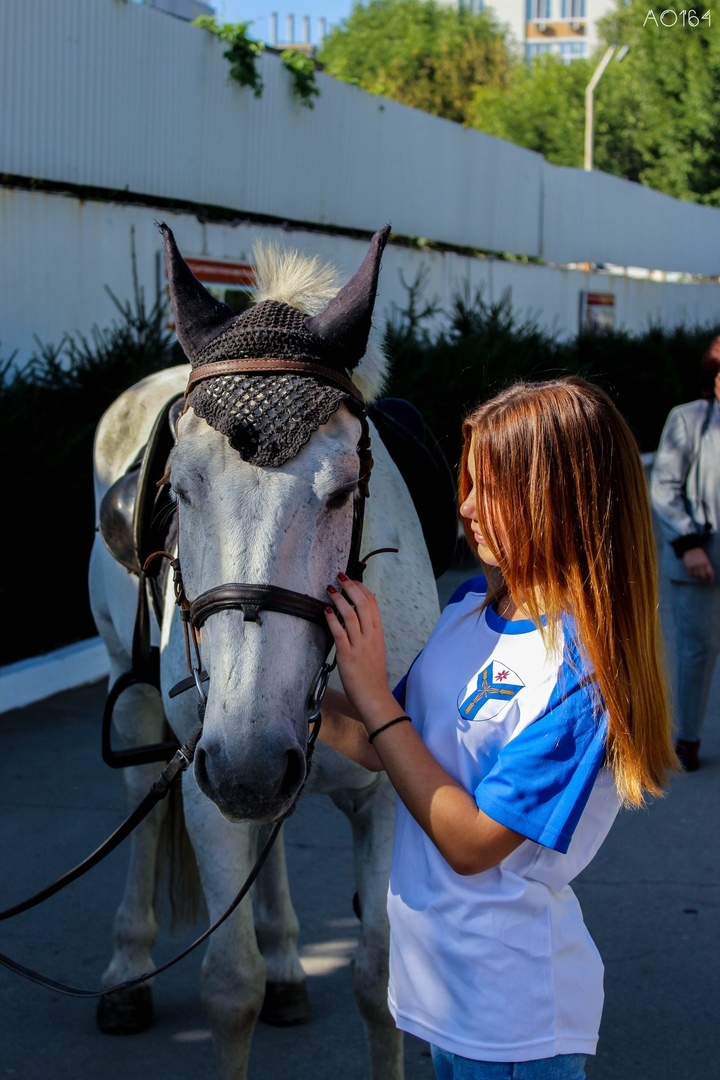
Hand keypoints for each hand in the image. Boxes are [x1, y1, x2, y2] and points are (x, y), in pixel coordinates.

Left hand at [325, 575, 397, 723]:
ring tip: (330, 589)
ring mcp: (360, 645)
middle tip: (340, 576)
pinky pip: (340, 633)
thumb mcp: (375, 649)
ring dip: (339, 599)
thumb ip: (367, 634)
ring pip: (351, 615)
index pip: (372, 604)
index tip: (352, 580)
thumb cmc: (373, 675)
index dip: (361, 588)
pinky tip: (326, 610)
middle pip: (363, 604)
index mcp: (378, 633)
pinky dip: (332, 619)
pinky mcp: (348, 655)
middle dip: (350, 587)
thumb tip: (356, 620)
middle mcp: (370, 636)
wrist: (375, 696)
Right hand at [683, 547, 714, 582]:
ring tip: (698, 575)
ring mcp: (694, 566)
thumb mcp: (705, 558)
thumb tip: (707, 574)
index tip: (711, 581)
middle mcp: (700, 565)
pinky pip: (691, 574)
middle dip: (704, 578)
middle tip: (704, 578)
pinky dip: (693, 575)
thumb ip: (707, 565)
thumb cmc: (699, 553)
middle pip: (703, 576)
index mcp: (706, 562)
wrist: (690, 548)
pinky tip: (694, 574)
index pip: (710, 573)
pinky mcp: (688, 567)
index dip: (711, 578)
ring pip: (697, 576)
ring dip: (698, 577)